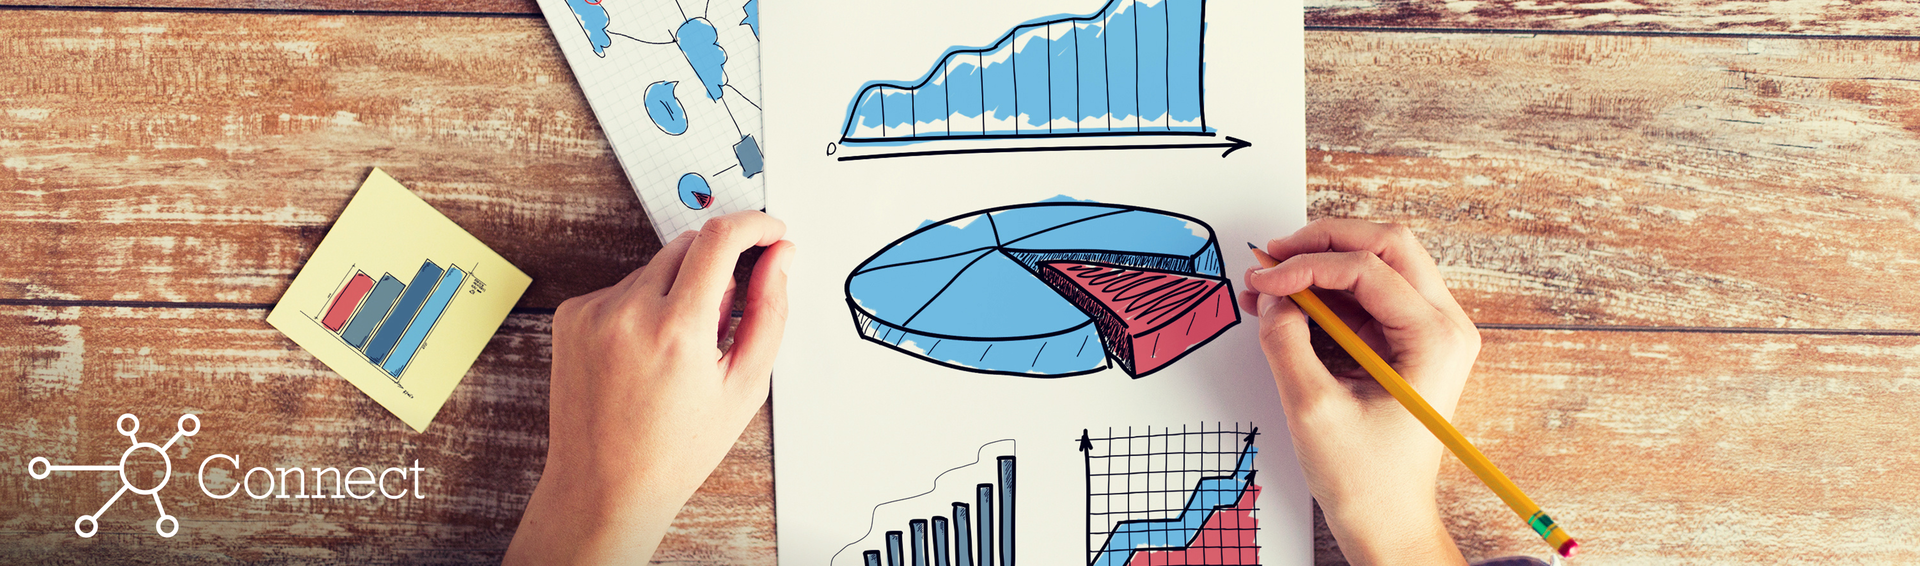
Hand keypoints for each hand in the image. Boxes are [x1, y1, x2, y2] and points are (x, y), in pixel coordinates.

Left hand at [506, 211, 794, 563]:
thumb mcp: (743, 387)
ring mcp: (594, 311)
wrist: (603, 486)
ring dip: (679, 289)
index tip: (771, 232)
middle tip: (723, 320)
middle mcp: (629, 311)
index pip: (721, 238)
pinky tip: (645, 355)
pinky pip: (623, 287)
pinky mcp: (572, 316)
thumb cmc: (677, 449)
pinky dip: (644, 306)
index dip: (755, 226)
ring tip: (678, 352)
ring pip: (656, 266)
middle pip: (690, 245)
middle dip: (719, 265)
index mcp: (678, 330)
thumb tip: (780, 258)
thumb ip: (769, 313)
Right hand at [1239, 219, 1475, 565]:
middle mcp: (1443, 326)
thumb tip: (1270, 296)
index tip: (1263, 281)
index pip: (1367, 269)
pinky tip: (1283, 307)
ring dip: (1320, 267)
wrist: (1389, 522)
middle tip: (1272, 257)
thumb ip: (1285, 341)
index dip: (1307, 265)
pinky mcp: (1406, 344)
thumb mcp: (1312, 407)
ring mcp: (1427, 333)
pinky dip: (1325, 296)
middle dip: (1322, 244)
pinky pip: (1365, 298)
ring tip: (1268, 285)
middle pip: (1384, 246)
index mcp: (1435, 339)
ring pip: (1375, 265)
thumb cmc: (1368, 479)